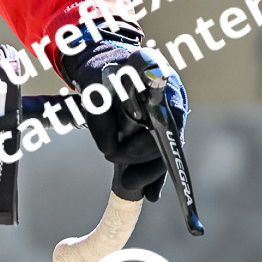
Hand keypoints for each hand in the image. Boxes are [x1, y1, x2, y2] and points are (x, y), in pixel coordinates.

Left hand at [58, 29, 188, 202]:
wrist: (104, 67)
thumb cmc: (101, 70)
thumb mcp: (92, 85)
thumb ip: (98, 112)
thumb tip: (109, 149)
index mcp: (156, 75)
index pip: (165, 105)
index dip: (154, 131)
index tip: (129, 144)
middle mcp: (169, 96)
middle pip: (168, 133)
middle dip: (144, 154)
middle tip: (114, 158)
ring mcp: (167, 117)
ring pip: (167, 148)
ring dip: (150, 171)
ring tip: (127, 184)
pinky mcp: (161, 135)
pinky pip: (162, 158)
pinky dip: (155, 177)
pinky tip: (150, 194)